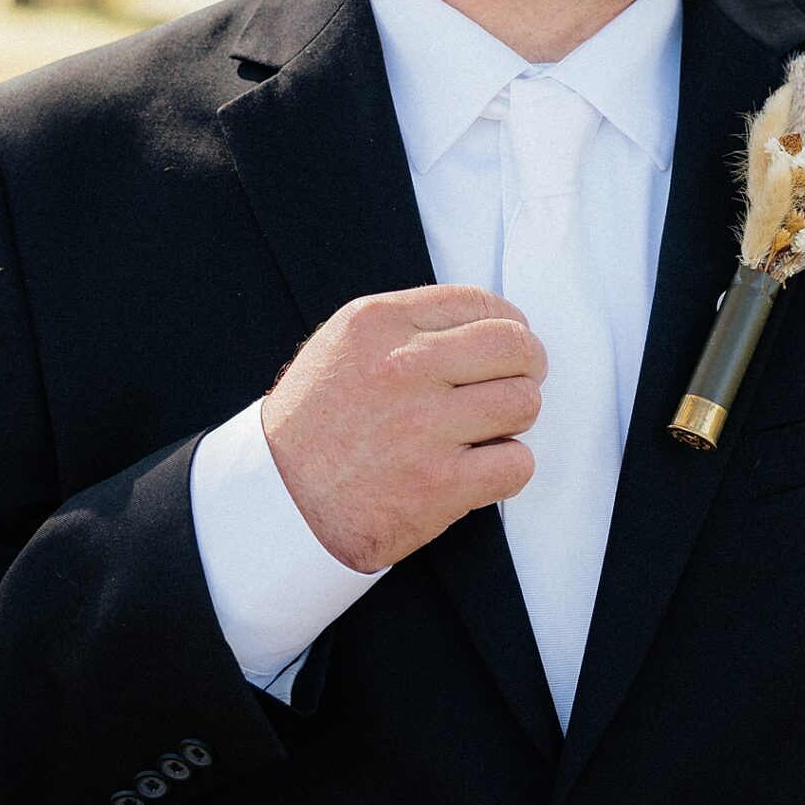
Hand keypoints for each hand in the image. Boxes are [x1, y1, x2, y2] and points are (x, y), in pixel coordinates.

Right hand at [260, 284, 544, 573]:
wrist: (278, 503)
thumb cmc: (314, 424)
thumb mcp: (344, 345)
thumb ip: (408, 324)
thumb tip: (487, 320)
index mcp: (380, 323)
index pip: (481, 302)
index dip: (508, 324)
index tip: (506, 346)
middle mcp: (403, 367)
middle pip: (515, 346)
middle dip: (527, 366)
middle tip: (515, 384)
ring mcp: (423, 427)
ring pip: (524, 403)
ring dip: (516, 419)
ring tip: (488, 431)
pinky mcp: (439, 485)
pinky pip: (517, 463)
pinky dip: (508, 468)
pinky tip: (479, 469)